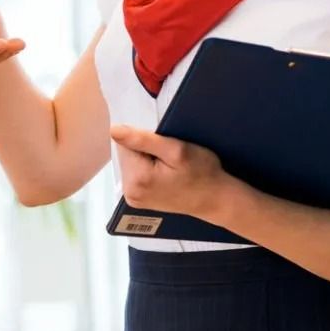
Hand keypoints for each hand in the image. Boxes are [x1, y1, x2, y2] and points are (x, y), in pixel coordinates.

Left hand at [110, 124, 228, 219]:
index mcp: (137, 179)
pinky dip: (148, 168)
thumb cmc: (202, 174)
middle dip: (146, 150)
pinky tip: (165, 174)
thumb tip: (114, 130)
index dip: (146, 139)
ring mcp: (133, 198)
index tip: (165, 148)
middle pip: (126, 154)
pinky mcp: (138, 199)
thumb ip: (143, 139)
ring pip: (131, 162)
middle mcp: (130, 191)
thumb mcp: (177, 150)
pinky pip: (136, 173)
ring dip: (147, 159)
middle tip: (170, 158)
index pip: (124, 143)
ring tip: (169, 167)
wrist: (215, 199)